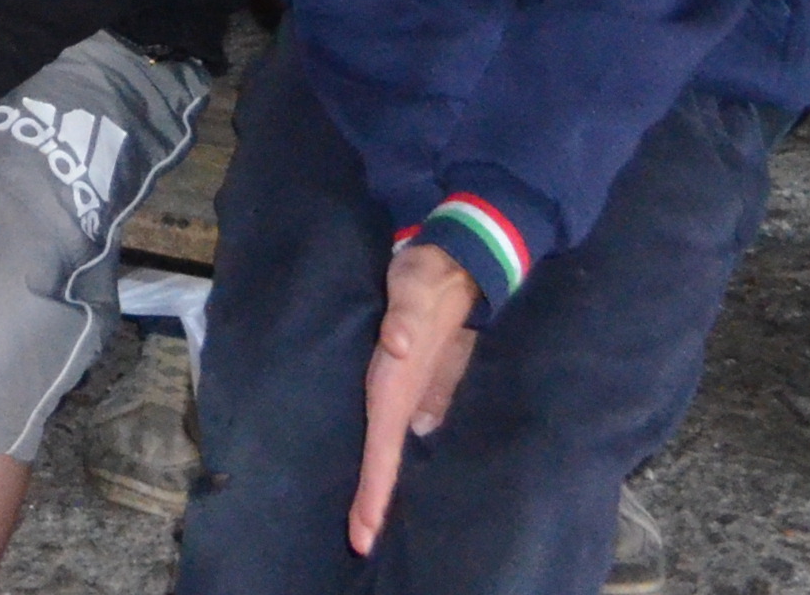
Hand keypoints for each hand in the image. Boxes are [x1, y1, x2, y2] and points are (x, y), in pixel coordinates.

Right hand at [350, 243, 485, 551]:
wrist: (448, 266)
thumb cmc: (425, 278)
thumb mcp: (415, 288)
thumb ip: (408, 317)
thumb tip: (399, 343)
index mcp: (390, 383)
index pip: (380, 446)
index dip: (373, 487)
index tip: (365, 530)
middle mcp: (395, 396)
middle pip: (380, 457)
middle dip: (370, 500)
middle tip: (361, 543)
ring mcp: (410, 396)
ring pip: (390, 449)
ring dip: (381, 486)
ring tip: (370, 524)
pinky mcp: (425, 391)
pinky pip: (407, 435)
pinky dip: (398, 462)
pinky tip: (399, 483)